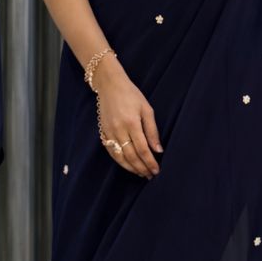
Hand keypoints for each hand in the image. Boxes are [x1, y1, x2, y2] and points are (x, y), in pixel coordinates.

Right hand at [93, 54, 161, 178]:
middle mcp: (119, 129)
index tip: (156, 170)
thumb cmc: (131, 95)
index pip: (142, 149)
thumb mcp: (147, 109)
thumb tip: (158, 150)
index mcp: (131, 123)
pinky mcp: (103, 132)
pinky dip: (120, 161)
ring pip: (119, 157)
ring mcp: (109, 132)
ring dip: (130, 168)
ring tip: (140, 173)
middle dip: (141, 168)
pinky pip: (111, 151)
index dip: (150, 162)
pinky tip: (128, 165)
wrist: (110, 85)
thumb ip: (152, 131)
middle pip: (131, 156)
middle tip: (150, 175)